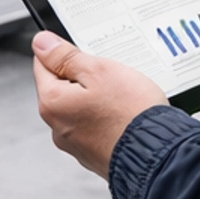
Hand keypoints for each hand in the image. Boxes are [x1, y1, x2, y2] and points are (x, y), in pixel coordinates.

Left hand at [31, 31, 166, 177]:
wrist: (157, 155)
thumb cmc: (130, 114)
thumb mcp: (98, 70)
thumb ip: (65, 56)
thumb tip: (42, 44)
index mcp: (52, 103)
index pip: (42, 64)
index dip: (65, 53)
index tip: (85, 53)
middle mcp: (58, 127)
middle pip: (62, 87)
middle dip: (84, 77)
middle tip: (111, 74)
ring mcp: (76, 144)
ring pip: (81, 107)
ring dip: (97, 97)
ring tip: (123, 96)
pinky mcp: (94, 154)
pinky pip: (95, 125)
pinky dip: (107, 117)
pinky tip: (126, 114)